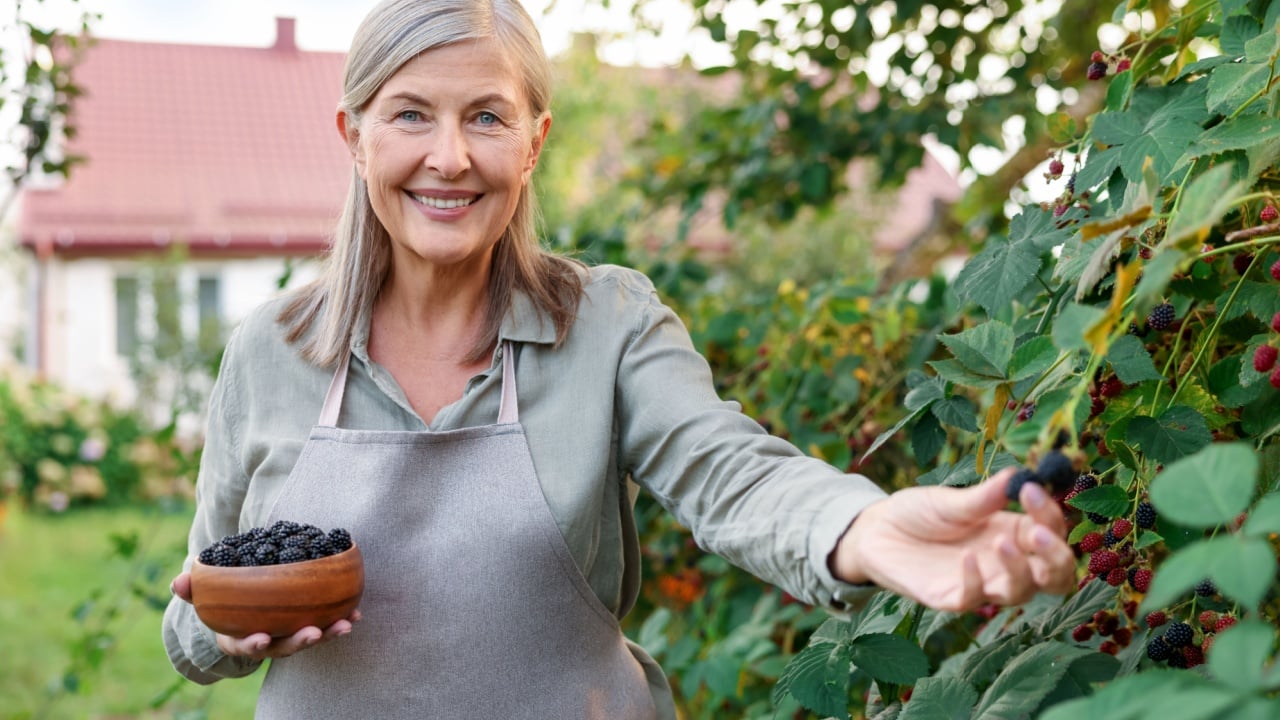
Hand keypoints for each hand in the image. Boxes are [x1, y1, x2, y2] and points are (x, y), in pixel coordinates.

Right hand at [170, 572, 360, 658]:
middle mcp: (269, 641)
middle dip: (300, 642)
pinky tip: (357, 613)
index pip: (248, 645)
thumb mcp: (205, 599)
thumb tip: (178, 582)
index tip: (262, 638)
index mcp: (241, 638)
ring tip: (347, 624)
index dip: (255, 644)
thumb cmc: (224, 604)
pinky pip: (326, 625)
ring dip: (329, 633)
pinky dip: (341, 620)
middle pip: (286, 646)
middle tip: (314, 633)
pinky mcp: (308, 625)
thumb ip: (193, 591)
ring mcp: (290, 635)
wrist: (244, 610)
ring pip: (310, 638)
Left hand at [830, 468, 1076, 611]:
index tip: (1031, 490)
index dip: (1050, 514)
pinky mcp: (952, 598)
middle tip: (1040, 534)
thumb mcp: (951, 500)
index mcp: (1012, 532)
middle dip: (1056, 558)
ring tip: (1000, 541)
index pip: (1050, 531)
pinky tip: (966, 558)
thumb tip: (1019, 475)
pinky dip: (975, 581)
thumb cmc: (920, 513)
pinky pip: (974, 600)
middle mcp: (1004, 562)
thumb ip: (984, 496)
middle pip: (1054, 575)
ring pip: (1021, 593)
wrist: (876, 530)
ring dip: (1019, 570)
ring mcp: (982, 583)